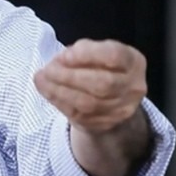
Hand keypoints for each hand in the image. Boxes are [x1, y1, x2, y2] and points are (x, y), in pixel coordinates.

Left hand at [32, 39, 146, 132]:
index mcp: (133, 62)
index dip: (87, 55)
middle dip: (69, 76)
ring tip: (41, 80)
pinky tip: (47, 92)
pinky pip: (79, 115)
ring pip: (89, 103)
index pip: (114, 56)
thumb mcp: (97, 51)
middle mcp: (133, 87)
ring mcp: (121, 109)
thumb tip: (61, 60)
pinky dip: (59, 102)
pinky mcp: (105, 124)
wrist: (111, 99)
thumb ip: (83, 51)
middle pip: (102, 84)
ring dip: (59, 91)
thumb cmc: (101, 67)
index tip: (65, 55)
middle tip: (48, 70)